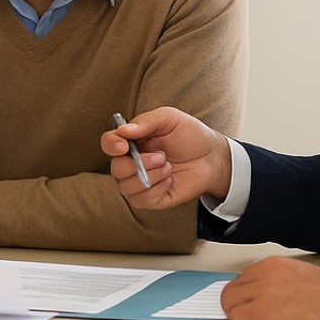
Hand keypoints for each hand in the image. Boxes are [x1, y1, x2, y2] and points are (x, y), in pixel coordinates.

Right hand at [100, 106, 232, 208]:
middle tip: (162, 156)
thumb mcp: (170, 118)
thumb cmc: (190, 135)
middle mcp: (131, 162)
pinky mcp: (152, 199)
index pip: (108, 143)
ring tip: (168, 167)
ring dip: (150, 177)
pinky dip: (156, 191)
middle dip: (139, 164)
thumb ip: (146, 121)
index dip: (112, 146)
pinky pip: (141, 201)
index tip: (124, 146)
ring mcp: (140, 181)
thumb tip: (123, 130)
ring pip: (127, 187)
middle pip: (116, 169)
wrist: (211, 157)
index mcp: (132, 140)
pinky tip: (169, 181)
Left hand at [220, 257, 319, 319]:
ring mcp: (262, 291)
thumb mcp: (296, 272)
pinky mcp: (264, 310)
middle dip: (235, 306)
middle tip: (246, 319)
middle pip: (230, 290)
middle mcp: (263, 274)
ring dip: (237, 317)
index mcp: (271, 264)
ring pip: (229, 303)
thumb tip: (265, 293)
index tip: (247, 305)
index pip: (241, 279)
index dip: (243, 296)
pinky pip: (237, 318)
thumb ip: (276, 279)